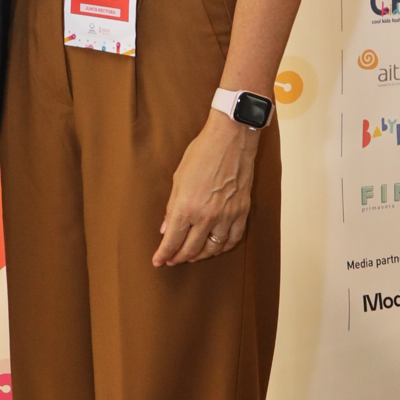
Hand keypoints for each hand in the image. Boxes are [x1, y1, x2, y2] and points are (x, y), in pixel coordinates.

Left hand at [154, 109, 259, 265]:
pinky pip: (233, 239)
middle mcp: (207, 216)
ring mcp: (227, 215)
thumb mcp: (178, 179)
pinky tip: (216, 247)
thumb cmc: (201, 153)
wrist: (230, 139)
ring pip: (213, 248)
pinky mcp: (242, 211)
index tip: (158, 261)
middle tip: (172, 259)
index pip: (173, 240)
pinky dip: (223, 247)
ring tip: (192, 255)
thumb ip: (172, 208)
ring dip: (200, 255)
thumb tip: (166, 228)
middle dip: (179, 257)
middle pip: (191, 249)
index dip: (164, 254)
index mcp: (187, 207)